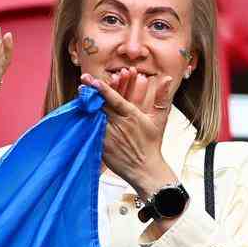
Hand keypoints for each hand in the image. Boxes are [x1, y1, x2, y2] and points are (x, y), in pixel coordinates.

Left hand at [81, 68, 175, 196]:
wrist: (145, 169)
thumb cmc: (152, 143)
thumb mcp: (160, 119)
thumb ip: (161, 97)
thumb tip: (167, 77)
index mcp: (133, 116)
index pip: (116, 99)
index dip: (104, 89)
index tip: (94, 80)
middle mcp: (120, 125)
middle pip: (102, 106)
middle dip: (92, 93)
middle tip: (83, 82)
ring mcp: (109, 136)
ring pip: (95, 117)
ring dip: (87, 106)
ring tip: (80, 95)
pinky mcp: (102, 146)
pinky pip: (91, 131)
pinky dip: (86, 122)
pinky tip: (80, 114)